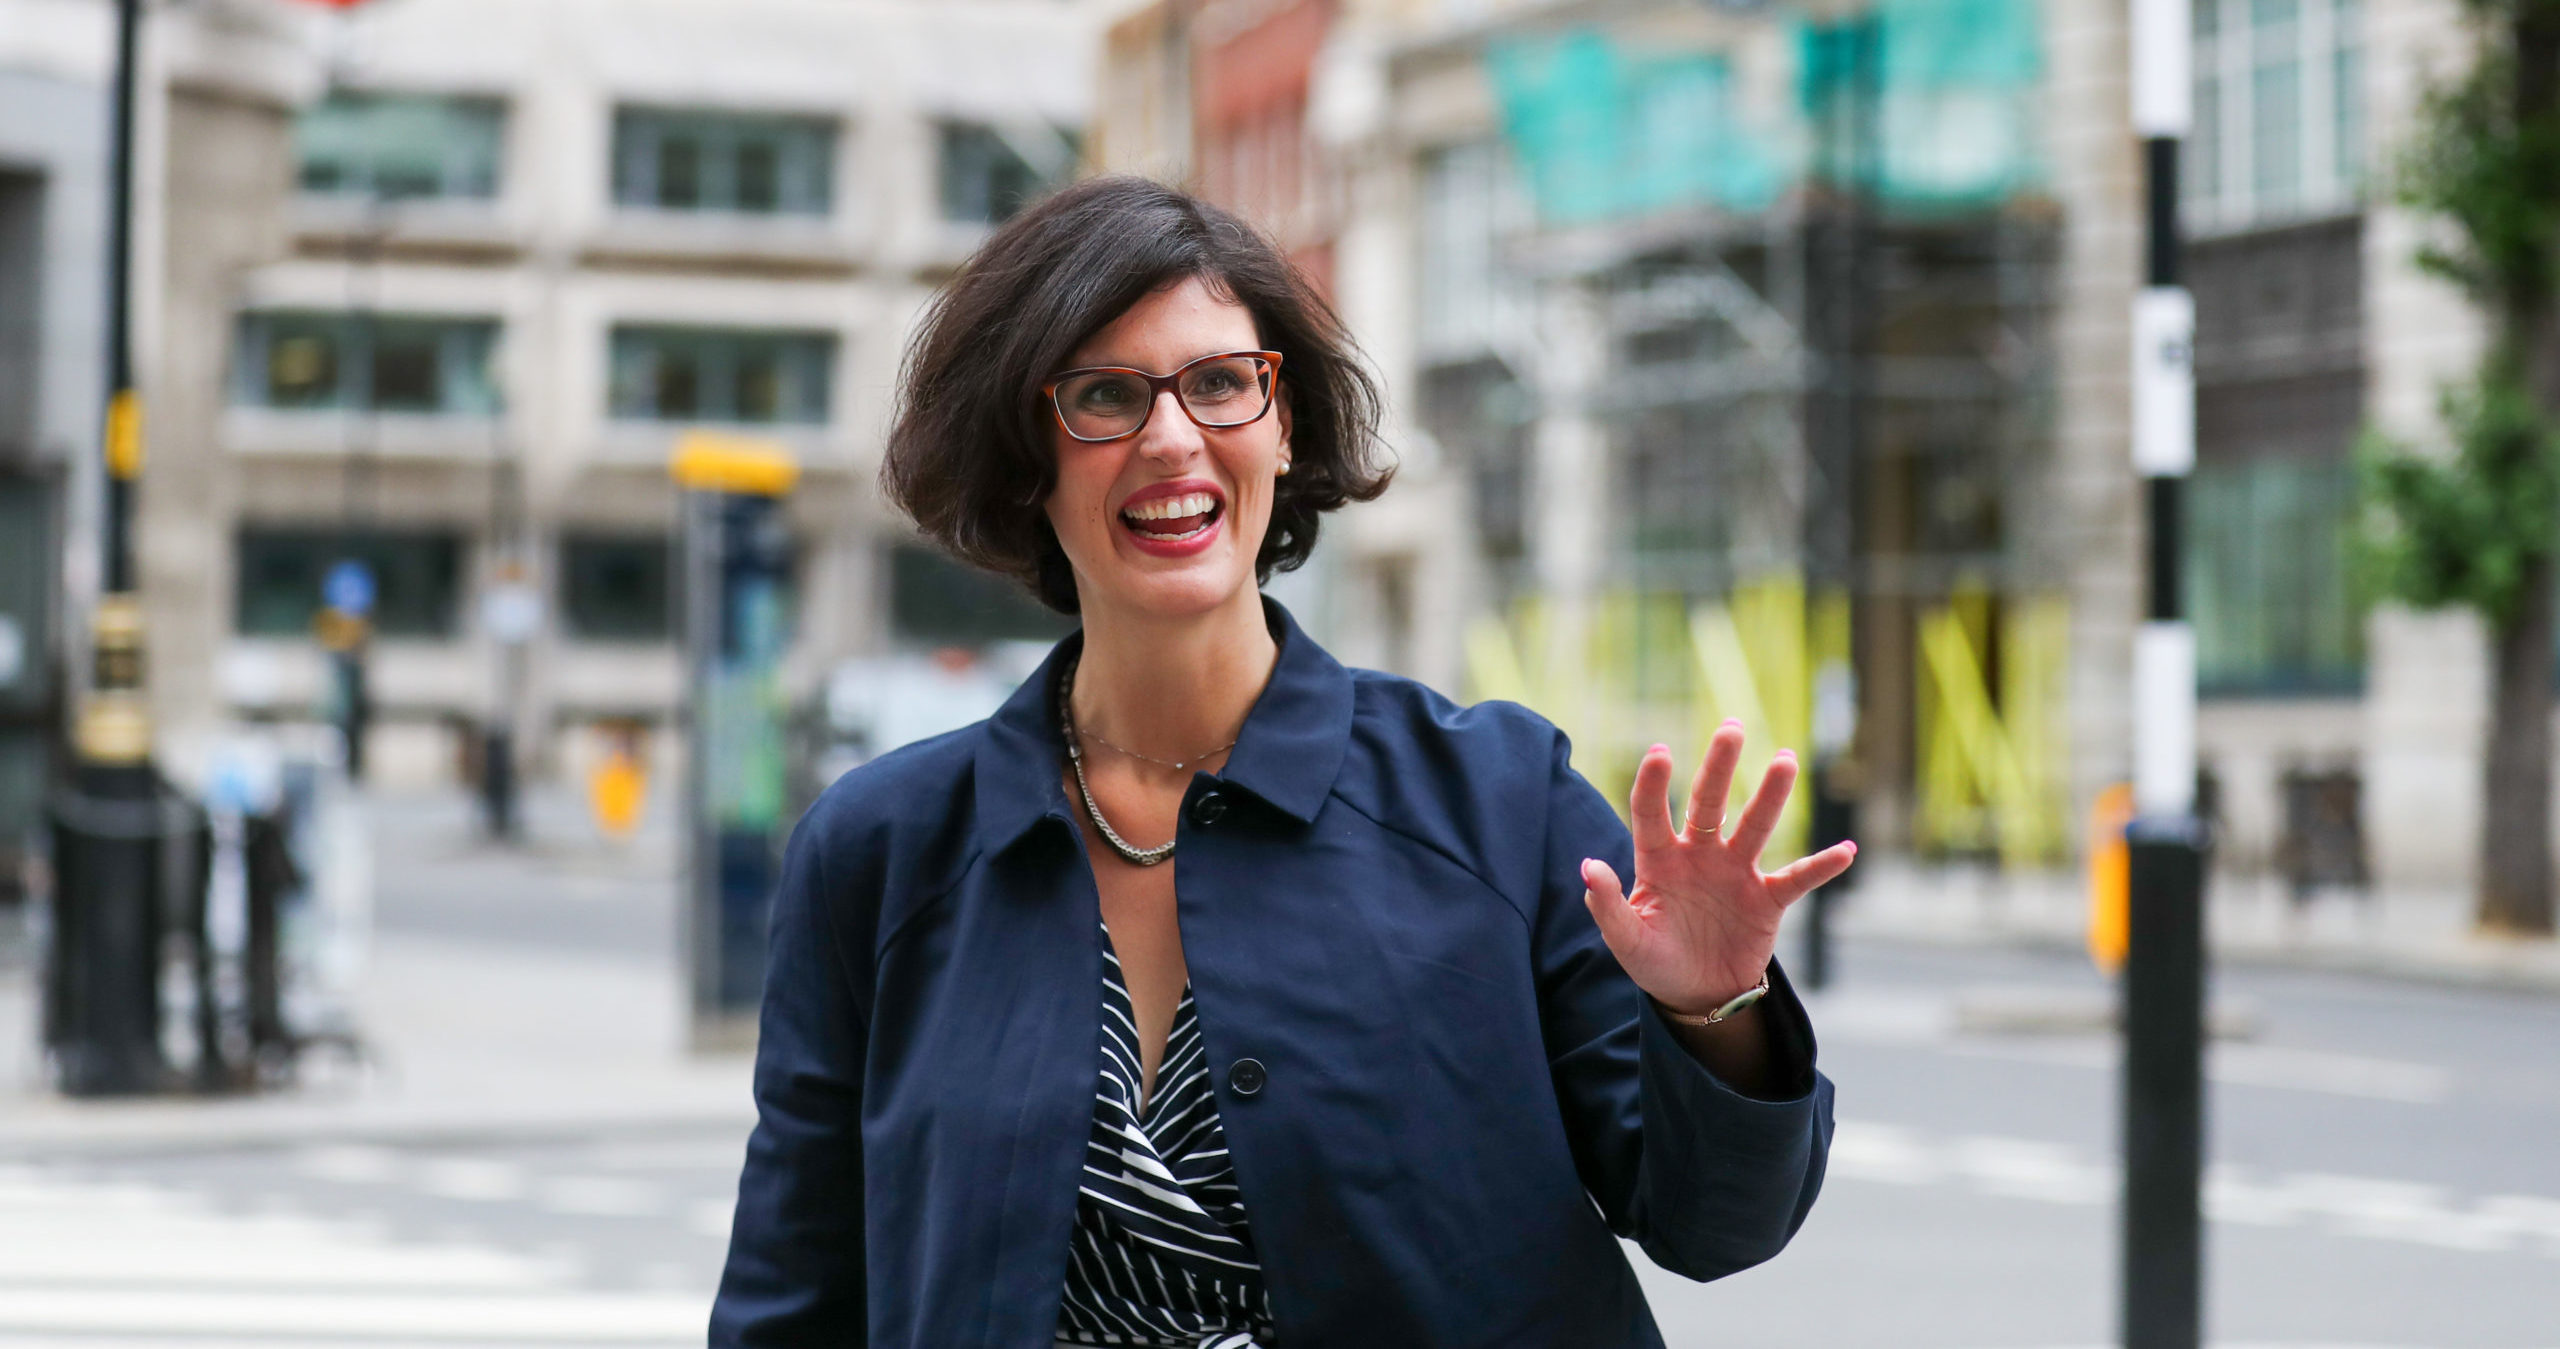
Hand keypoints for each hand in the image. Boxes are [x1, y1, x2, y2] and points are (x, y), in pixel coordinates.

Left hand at [1580, 720, 1857, 1016]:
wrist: (1698, 994)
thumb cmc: (1656, 961)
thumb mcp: (1627, 941)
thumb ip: (1608, 906)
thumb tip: (1589, 866)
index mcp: (1659, 860)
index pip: (1652, 813)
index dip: (1654, 784)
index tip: (1660, 752)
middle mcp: (1699, 855)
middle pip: (1709, 802)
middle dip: (1719, 766)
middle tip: (1731, 728)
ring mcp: (1735, 873)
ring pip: (1755, 825)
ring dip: (1771, 794)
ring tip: (1785, 760)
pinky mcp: (1767, 900)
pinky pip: (1797, 878)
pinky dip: (1821, 866)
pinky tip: (1846, 851)